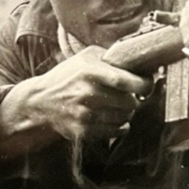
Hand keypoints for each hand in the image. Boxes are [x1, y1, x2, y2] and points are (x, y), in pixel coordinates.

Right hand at [5, 47, 153, 145]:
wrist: (41, 101)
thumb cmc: (68, 76)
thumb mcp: (85, 57)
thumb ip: (111, 56)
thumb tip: (140, 58)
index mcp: (90, 72)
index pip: (125, 81)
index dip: (143, 85)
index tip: (147, 85)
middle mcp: (87, 94)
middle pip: (129, 103)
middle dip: (133, 100)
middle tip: (127, 96)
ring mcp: (85, 115)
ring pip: (124, 118)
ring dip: (126, 113)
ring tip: (117, 106)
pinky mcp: (83, 131)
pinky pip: (115, 131)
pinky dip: (119, 126)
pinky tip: (112, 118)